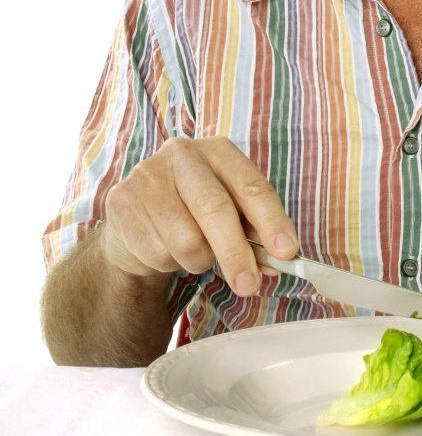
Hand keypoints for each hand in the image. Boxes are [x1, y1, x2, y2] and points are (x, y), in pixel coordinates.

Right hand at [101, 137, 297, 296]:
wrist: (136, 218)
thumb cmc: (193, 213)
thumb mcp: (231, 215)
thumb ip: (256, 234)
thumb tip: (279, 258)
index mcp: (218, 151)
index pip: (251, 186)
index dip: (272, 220)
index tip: (286, 250)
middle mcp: (182, 155)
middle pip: (215, 208)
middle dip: (236, 253)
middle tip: (249, 285)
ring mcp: (147, 175)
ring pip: (186, 239)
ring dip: (198, 260)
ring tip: (194, 252)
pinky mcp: (121, 201)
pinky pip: (157, 252)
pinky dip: (169, 263)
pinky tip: (165, 248)